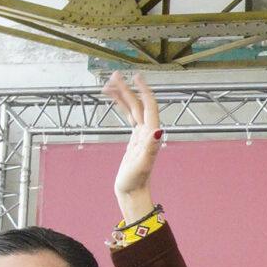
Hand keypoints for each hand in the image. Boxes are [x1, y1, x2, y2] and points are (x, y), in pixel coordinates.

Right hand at [100, 72, 162, 223]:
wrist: (132, 192)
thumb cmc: (136, 181)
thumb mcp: (142, 163)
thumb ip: (150, 147)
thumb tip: (158, 131)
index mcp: (152, 134)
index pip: (149, 106)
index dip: (143, 90)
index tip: (136, 76)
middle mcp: (149, 132)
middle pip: (138, 104)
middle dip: (127, 89)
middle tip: (114, 74)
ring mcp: (141, 135)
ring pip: (131, 109)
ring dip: (122, 95)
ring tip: (108, 83)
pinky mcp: (134, 139)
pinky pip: (128, 117)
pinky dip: (120, 107)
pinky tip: (113, 99)